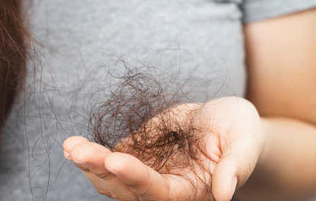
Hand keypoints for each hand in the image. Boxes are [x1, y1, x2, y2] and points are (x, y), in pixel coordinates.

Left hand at [63, 97, 264, 200]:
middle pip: (126, 189)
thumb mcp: (245, 142)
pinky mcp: (135, 155)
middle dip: (101, 170)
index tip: (115, 159)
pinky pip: (108, 160)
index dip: (136, 178)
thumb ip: (236, 166)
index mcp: (190, 191)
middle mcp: (163, 188)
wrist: (224, 121)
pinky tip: (72, 145)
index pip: (159, 192)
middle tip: (80, 151)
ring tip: (71, 146)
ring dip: (89, 164)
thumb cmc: (240, 132)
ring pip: (111, 178)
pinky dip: (90, 154)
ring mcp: (145, 172)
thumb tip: (226, 193)